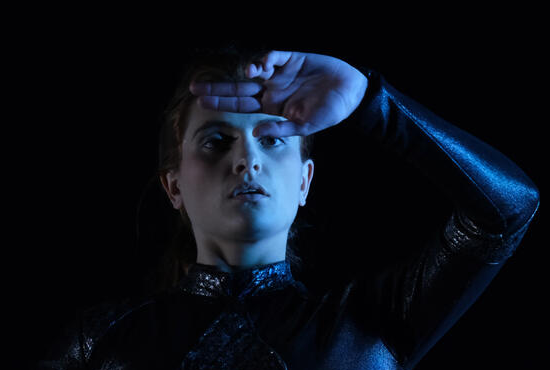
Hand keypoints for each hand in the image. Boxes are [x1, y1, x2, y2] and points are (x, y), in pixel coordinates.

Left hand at [189, 50, 367, 136]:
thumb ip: (280, 129)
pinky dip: (267, 59)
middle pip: (240, 88)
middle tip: (196, 88)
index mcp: (273, 107)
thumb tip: (255, 131)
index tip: (202, 102)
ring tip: (248, 75)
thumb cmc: (331, 112)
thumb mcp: (305, 126)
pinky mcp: (293, 59)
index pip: (241, 105)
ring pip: (255, 70)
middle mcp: (273, 89)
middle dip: (219, 88)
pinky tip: (264, 66)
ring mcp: (282, 74)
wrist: (353, 93)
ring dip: (248, 72)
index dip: (222, 102)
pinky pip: (275, 57)